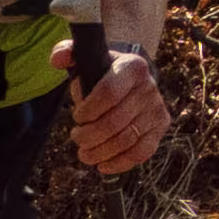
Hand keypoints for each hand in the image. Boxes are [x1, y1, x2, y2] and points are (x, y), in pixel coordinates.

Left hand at [68, 49, 170, 176]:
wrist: (131, 80)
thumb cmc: (102, 72)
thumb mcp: (85, 58)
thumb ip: (66, 53)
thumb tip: (57, 60)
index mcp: (133, 66)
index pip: (109, 93)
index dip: (88, 110)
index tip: (77, 116)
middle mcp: (150, 87)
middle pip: (115, 122)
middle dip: (89, 136)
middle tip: (76, 137)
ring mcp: (157, 108)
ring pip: (126, 140)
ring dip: (100, 153)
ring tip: (84, 153)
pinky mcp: (160, 127)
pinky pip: (142, 152)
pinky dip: (120, 163)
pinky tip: (103, 165)